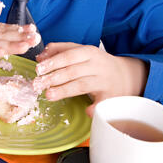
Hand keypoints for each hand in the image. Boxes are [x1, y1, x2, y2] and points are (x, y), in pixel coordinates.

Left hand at [33, 42, 148, 116]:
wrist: (124, 75)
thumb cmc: (96, 63)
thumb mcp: (81, 51)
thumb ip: (61, 50)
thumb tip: (40, 57)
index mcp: (89, 52)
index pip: (68, 55)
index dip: (53, 62)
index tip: (38, 69)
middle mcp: (97, 65)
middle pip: (73, 71)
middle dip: (54, 77)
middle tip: (38, 84)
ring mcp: (104, 81)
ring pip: (82, 85)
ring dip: (64, 90)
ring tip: (48, 95)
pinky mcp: (110, 96)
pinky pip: (102, 102)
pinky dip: (95, 107)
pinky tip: (86, 111)